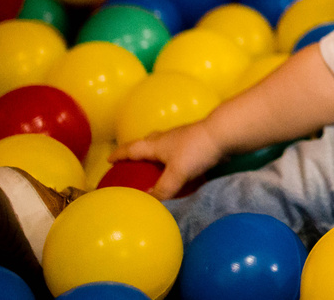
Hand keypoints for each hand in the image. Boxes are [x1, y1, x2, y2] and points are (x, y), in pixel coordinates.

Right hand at [109, 121, 225, 199]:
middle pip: (147, 143)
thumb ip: (164, 189)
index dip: (120, 155)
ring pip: (165, 146)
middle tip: (131, 161)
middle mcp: (167, 139)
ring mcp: (183, 139)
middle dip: (137, 151)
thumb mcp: (177, 173)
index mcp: (156, 144)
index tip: (109, 159)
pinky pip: (180, 153)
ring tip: (155, 168)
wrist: (225, 134)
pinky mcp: (197, 144)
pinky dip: (175, 160)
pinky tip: (180, 169)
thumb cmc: (196, 150)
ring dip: (157, 155)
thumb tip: (151, 200)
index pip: (132, 149)